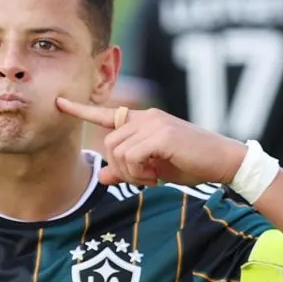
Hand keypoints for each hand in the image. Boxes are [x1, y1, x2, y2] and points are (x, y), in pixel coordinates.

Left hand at [56, 97, 246, 186]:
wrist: (223, 161)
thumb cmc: (190, 163)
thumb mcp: (154, 169)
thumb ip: (127, 170)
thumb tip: (101, 176)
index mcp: (143, 121)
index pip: (106, 114)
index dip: (80, 110)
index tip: (59, 103)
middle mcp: (145, 116)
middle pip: (109, 144)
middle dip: (121, 168)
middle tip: (145, 178)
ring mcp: (153, 123)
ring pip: (117, 151)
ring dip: (131, 172)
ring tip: (153, 176)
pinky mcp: (161, 134)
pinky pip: (131, 156)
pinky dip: (140, 172)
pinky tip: (158, 174)